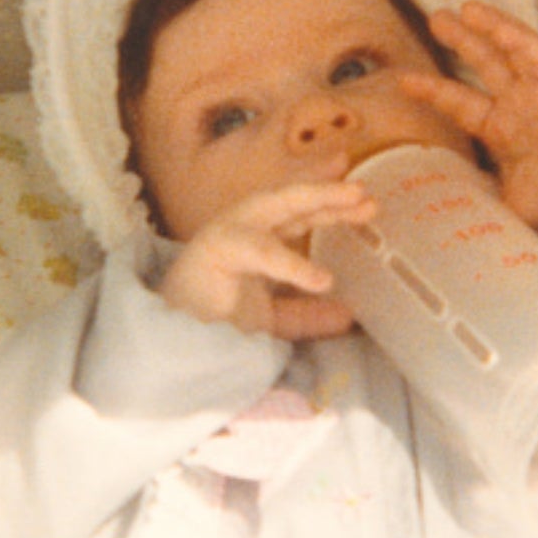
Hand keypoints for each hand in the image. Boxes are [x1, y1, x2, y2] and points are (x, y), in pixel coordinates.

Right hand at [158, 181, 375, 339]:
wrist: (171, 344)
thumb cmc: (213, 324)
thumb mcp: (270, 320)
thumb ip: (304, 315)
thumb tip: (347, 315)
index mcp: (257, 240)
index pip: (298, 214)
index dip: (330, 203)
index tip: (366, 199)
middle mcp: (245, 228)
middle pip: (292, 202)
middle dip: (328, 193)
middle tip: (366, 194)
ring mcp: (228, 233)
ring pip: (277, 205)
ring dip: (316, 197)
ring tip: (352, 200)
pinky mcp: (214, 250)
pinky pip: (258, 250)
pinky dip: (290, 264)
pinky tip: (320, 278)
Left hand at [401, 1, 537, 227]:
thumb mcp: (506, 204)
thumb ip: (478, 203)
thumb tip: (445, 221)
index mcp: (502, 129)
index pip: (461, 103)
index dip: (434, 90)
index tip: (404, 80)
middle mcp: (519, 104)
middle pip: (484, 64)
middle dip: (462, 40)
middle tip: (436, 18)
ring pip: (509, 51)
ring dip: (487, 28)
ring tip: (462, 9)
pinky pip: (537, 54)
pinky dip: (517, 38)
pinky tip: (494, 23)